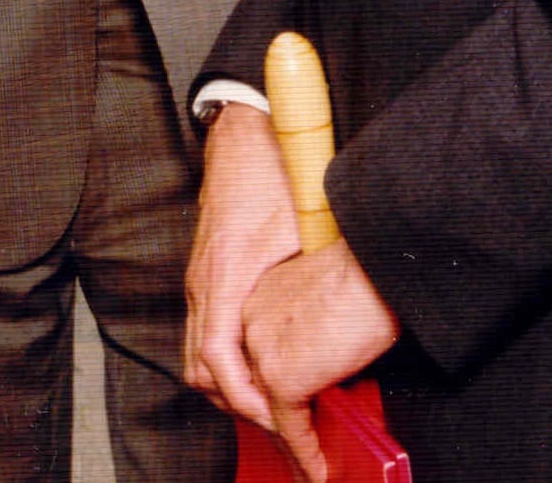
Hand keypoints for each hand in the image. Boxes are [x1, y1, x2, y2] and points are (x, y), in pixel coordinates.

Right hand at [183, 103, 300, 432]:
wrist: (242, 134)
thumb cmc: (270, 171)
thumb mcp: (302, 223)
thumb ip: (317, 268)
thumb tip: (355, 304)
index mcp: (225, 275)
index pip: (217, 358)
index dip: (245, 397)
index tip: (276, 417)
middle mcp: (203, 282)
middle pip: (199, 368)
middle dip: (237, 401)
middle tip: (284, 415)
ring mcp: (199, 278)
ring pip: (196, 353)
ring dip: (230, 382)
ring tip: (275, 394)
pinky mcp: (205, 273)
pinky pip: (203, 331)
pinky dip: (226, 357)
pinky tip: (260, 356)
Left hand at [241, 242, 402, 482]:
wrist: (371, 264)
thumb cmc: (358, 268)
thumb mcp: (319, 293)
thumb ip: (306, 324)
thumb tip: (322, 355)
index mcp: (256, 299)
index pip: (253, 356)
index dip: (267, 389)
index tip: (283, 412)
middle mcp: (249, 324)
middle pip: (254, 387)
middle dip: (274, 421)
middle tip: (296, 445)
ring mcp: (262, 353)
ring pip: (269, 413)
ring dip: (291, 444)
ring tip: (308, 463)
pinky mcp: (282, 379)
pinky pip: (293, 430)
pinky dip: (306, 454)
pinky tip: (317, 468)